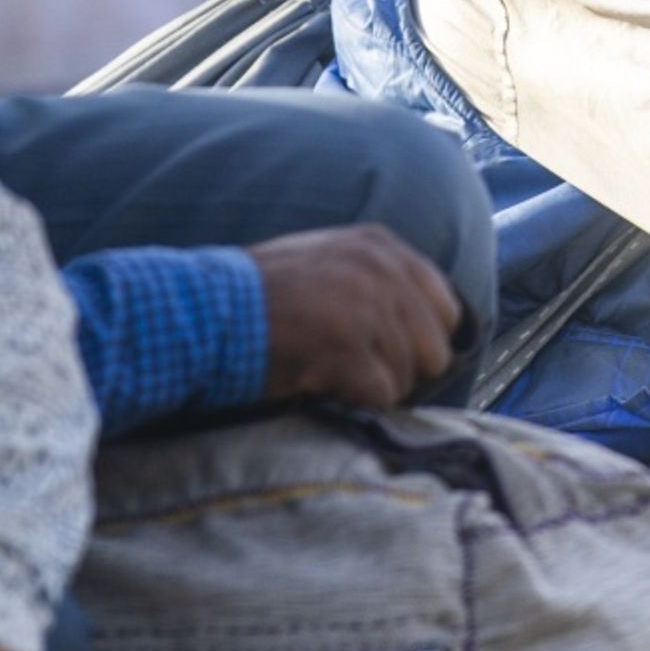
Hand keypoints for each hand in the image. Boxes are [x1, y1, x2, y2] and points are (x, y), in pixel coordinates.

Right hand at [257, 223, 463, 408]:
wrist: (204, 313)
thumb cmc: (259, 296)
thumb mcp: (326, 261)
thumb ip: (378, 279)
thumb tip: (428, 325)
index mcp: (380, 247)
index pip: (445, 308)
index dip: (420, 339)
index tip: (385, 351)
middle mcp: (381, 272)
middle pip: (435, 349)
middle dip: (401, 370)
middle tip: (355, 371)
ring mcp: (367, 310)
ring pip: (407, 379)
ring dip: (370, 387)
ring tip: (326, 372)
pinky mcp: (349, 351)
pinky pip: (381, 398)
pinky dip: (354, 403)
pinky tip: (321, 384)